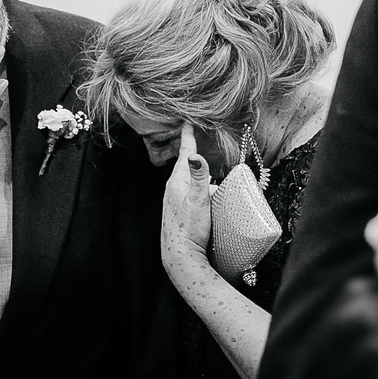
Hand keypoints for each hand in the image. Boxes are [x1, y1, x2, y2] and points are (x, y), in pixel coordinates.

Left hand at [160, 124, 213, 279]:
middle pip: (184, 164)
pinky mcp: (178, 210)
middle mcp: (173, 188)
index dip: (188, 136)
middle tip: (195, 136)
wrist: (179, 256)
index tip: (188, 122)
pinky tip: (204, 191)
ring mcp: (174, 200)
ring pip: (186, 178)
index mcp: (178, 181)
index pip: (185, 153)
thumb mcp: (199, 200)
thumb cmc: (190, 229)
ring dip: (195, 169)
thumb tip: (195, 155)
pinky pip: (188, 189)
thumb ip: (199, 177)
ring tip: (203, 162)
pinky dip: (196, 183)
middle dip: (191, 150)